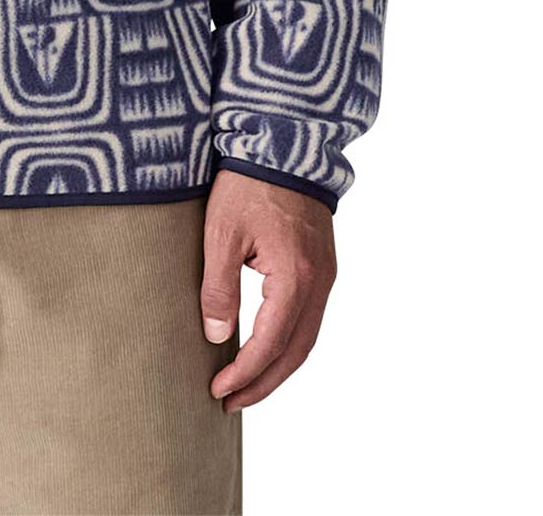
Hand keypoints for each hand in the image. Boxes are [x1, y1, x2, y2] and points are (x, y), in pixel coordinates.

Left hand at [199, 170, 336, 411]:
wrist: (283, 141)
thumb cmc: (248, 182)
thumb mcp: (221, 232)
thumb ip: (218, 287)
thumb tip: (216, 336)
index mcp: (295, 276)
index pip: (270, 343)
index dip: (244, 372)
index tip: (218, 390)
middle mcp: (319, 282)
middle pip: (295, 352)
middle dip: (263, 383)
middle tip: (230, 402)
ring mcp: (325, 274)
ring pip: (306, 338)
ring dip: (278, 367)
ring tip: (245, 385)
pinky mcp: (322, 265)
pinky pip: (310, 318)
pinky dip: (289, 343)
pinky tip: (266, 348)